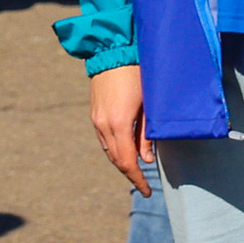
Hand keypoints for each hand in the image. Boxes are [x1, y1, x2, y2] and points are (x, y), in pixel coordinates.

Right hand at [89, 64, 153, 196]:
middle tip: (143, 185)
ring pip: (108, 150)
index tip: (147, 192)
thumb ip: (146, 134)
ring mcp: (96, 119)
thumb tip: (145, 160)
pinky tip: (124, 150)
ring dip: (122, 162)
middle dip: (130, 174)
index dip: (137, 179)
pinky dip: (115, 150)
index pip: (127, 161)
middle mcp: (104, 125)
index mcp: (119, 124)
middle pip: (116, 159)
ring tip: (136, 169)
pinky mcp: (95, 112)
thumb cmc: (137, 75)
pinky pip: (104, 139)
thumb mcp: (148, 105)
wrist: (112, 51)